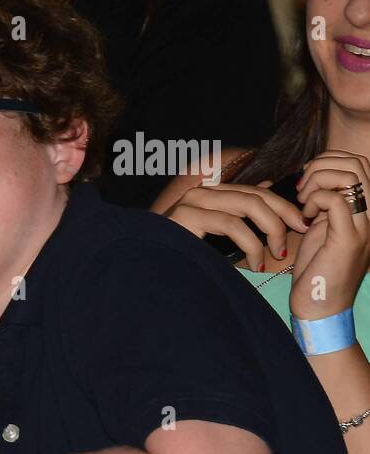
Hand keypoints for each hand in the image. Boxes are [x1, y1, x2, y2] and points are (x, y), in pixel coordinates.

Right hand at [162, 181, 307, 271]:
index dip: (283, 206)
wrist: (150, 268)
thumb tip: (268, 185)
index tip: (302, 224)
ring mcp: (193, 202)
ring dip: (270, 230)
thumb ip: (240, 210)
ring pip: (248, 205)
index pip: (257, 191)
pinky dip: (251, 245)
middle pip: (256, 195)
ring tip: (276, 254)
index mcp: (211, 194)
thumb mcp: (219, 232)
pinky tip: (255, 263)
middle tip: (298, 234)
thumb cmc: (184, 255)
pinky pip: (231, 224)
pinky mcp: (188, 216)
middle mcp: (203, 192)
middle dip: (283, 215)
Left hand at [290, 151, 369, 319]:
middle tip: (302, 188)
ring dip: (318, 181)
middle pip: (357, 163)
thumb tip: (312, 176)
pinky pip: (335, 200)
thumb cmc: (317, 267)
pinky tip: (305, 217)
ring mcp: (365, 225)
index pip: (360, 163)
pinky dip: (314, 200)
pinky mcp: (349, 238)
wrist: (320, 304)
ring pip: (351, 175)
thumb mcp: (322, 225)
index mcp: (368, 208)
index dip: (329, 161)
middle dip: (322, 165)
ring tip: (303, 201)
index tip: (306, 182)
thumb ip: (325, 201)